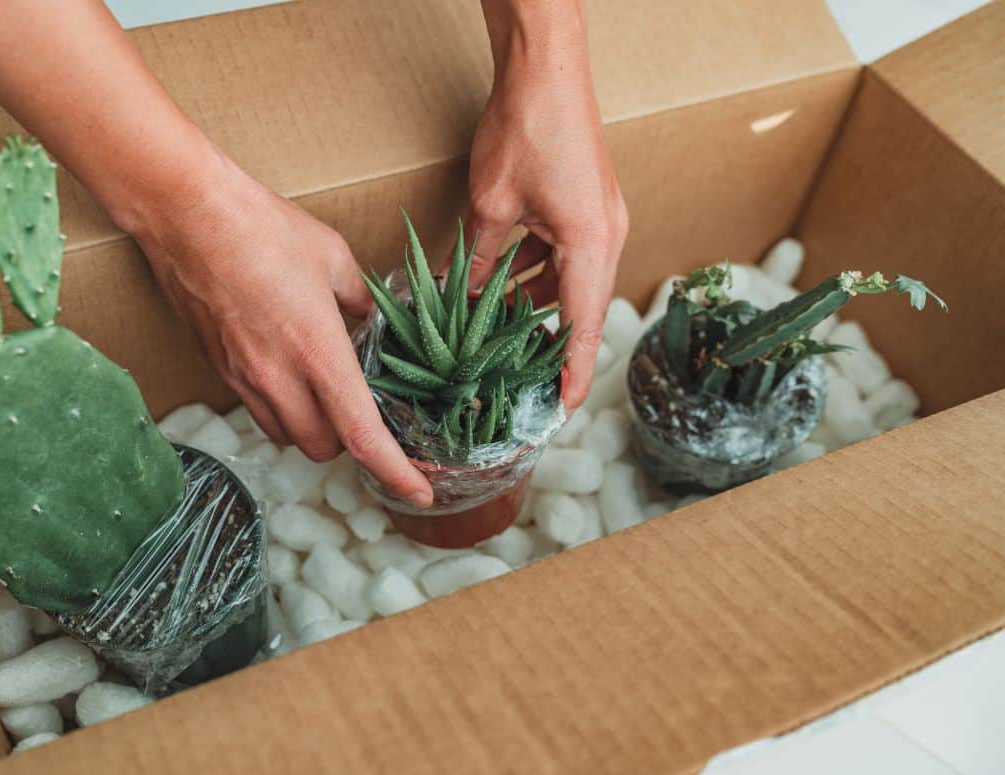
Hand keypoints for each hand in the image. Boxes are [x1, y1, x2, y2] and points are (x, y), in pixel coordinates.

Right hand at [134, 154, 432, 506]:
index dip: (395, 473)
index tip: (420, 493)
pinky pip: (259, 412)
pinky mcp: (219, 370)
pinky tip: (290, 375)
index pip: (362, 435)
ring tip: (326, 394)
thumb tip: (374, 322)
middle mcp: (278, 377)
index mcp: (317, 351)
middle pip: (323, 449)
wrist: (187, 216)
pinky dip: (283, 410)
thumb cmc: (263, 228)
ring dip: (313, 429)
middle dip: (350, 443)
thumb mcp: (334, 258)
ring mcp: (243, 378)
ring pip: (287, 436)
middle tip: (366, 411)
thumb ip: (362, 301)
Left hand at [470, 0, 627, 409]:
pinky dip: (538, 275)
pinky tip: (503, 285)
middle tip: (524, 381)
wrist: (547, 65)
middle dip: (553, 345)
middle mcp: (607, 236)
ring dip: (539, 307)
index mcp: (590, 243)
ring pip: (571, 282)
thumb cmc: (524, 127)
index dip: (574, 373)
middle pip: (582, 308)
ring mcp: (602, 219)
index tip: (562, 410)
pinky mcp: (589, 206)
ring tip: (500, 336)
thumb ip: (483, 259)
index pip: (584, 326)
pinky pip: (566, 256)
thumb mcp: (490, 206)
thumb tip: (468, 298)